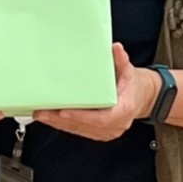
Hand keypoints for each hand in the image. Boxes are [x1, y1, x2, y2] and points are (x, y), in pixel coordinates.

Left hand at [33, 43, 158, 141]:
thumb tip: (116, 48)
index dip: (81, 117)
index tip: (64, 112)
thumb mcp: (128, 70)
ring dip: (59, 124)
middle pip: (85, 126)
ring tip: (41, 114)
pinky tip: (51, 118)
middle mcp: (115, 125)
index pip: (101, 119)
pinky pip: (80, 130)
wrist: (141, 98)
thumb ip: (121, 60)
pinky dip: (64, 125)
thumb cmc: (133, 85)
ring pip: (80, 130)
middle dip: (62, 120)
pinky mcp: (99, 133)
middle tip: (43, 112)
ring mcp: (107, 131)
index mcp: (123, 110)